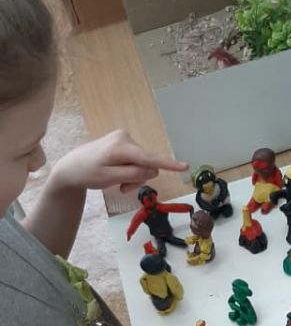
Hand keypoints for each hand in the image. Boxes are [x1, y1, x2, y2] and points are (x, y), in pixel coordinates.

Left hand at [50, 130, 187, 193]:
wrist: (71, 166)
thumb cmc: (87, 174)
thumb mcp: (109, 178)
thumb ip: (132, 174)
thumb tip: (153, 170)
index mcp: (120, 146)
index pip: (149, 157)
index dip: (168, 164)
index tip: (185, 166)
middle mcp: (125, 137)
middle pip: (146, 163)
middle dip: (138, 178)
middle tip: (122, 188)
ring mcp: (124, 138)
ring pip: (142, 163)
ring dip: (133, 176)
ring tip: (117, 182)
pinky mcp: (123, 141)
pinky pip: (136, 159)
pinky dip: (130, 170)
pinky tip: (117, 173)